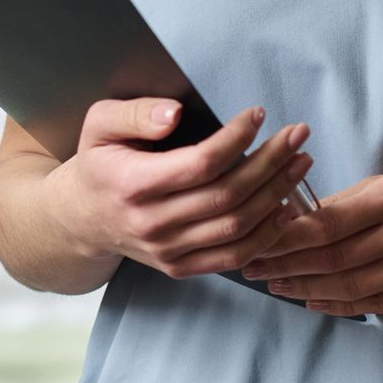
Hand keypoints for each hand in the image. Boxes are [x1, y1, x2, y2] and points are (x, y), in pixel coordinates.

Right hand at [47, 98, 313, 279]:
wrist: (80, 219)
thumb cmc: (98, 161)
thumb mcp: (100, 124)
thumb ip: (137, 114)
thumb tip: (176, 114)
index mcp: (132, 185)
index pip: (200, 164)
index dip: (236, 139)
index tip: (259, 113)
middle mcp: (151, 225)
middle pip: (227, 196)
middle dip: (271, 162)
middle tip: (299, 134)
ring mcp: (168, 252)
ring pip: (237, 228)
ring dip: (278, 195)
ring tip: (302, 163)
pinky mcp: (180, 268)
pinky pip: (234, 258)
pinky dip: (267, 235)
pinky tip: (287, 206)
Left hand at [239, 166, 382, 315]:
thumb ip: (347, 201)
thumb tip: (292, 216)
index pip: (327, 222)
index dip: (285, 236)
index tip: (256, 241)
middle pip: (334, 257)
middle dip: (286, 265)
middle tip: (252, 269)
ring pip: (352, 286)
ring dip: (306, 289)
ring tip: (276, 287)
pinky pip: (377, 304)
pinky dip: (340, 305)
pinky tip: (314, 301)